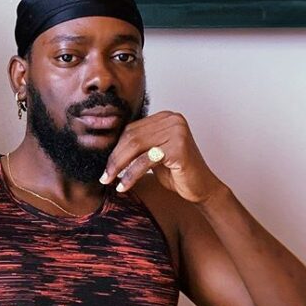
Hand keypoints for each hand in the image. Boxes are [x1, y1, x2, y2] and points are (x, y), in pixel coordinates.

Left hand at [100, 111, 224, 203]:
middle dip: (115, 157)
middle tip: (103, 175)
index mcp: (166, 117)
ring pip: (136, 147)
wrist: (202, 189)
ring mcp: (177, 131)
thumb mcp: (153, 154)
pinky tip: (123, 185)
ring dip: (119, 166)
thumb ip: (137, 145)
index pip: (132, 129)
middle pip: (132, 136)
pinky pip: (145, 160)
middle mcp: (173, 119)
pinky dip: (131, 174)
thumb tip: (107, 148)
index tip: (105, 164)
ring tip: (109, 180)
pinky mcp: (178, 148)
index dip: (115, 147)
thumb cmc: (176, 172)